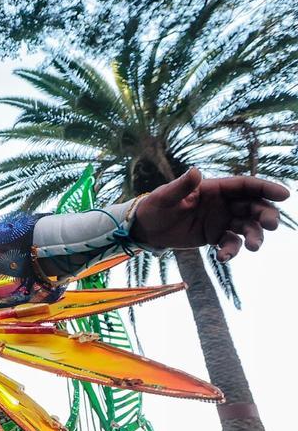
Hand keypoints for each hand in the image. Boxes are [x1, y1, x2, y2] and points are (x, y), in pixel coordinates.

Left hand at [130, 168, 288, 260]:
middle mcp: (223, 203)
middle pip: (254, 206)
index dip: (265, 188)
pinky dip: (231, 251)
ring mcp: (221, 220)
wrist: (146, 229)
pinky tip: (222, 258)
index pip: (245, 185)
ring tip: (254, 247)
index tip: (284, 195)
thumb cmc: (155, 206)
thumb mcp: (165, 197)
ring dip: (255, 236)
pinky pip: (231, 243)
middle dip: (266, 215)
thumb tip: (195, 171)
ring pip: (248, 226)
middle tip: (271, 226)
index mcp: (214, 188)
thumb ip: (181, 187)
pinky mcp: (216, 236)